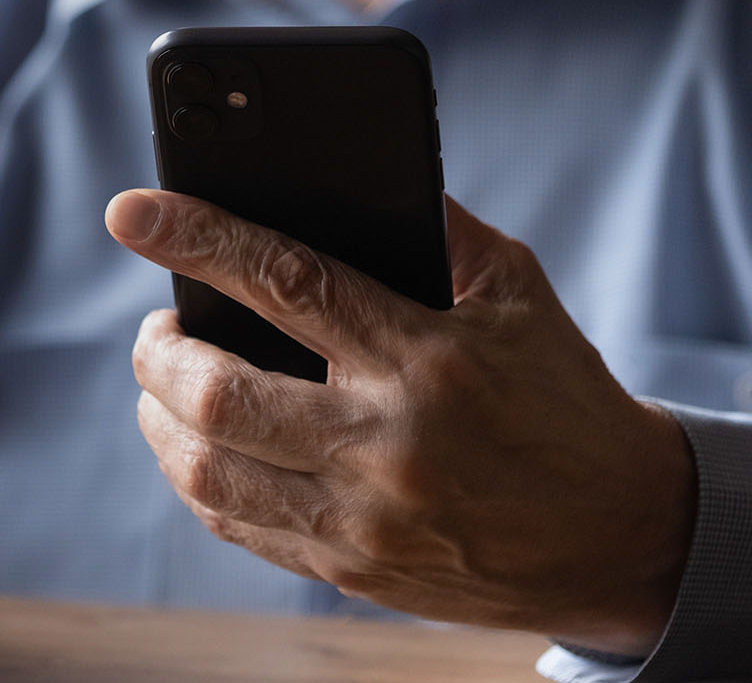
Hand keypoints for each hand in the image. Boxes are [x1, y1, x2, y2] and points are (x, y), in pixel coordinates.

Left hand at [106, 190, 695, 655]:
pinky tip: (200, 444)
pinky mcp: (349, 571)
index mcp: (426, 359)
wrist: (620, 535)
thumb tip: (343, 180)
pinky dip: (197, 475)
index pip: (284, 281)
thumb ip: (434, 230)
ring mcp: (361, 520)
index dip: (196, 238)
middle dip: (156, 351)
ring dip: (158, 417)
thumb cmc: (561, 396)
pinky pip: (234, 524)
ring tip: (166, 384)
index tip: (131, 213)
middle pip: (215, 393)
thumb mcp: (517, 294)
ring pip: (204, 471)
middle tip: (157, 327)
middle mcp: (384, 445)